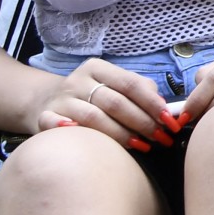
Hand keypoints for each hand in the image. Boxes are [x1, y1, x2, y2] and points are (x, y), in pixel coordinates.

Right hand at [34, 58, 179, 150]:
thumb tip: (163, 107)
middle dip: (142, 122)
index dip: (152, 103)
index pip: (130, 84)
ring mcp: (61, 99)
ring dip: (120, 135)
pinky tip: (92, 144)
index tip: (168, 120)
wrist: (45, 100)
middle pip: (115, 102)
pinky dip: (75, 133)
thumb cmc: (91, 95)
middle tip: (160, 138)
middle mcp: (78, 80)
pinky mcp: (44, 116)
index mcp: (98, 68)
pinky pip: (58, 126)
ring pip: (94, 118)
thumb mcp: (113, 84)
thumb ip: (139, 90)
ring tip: (140, 146)